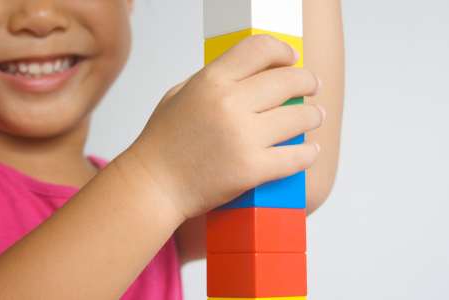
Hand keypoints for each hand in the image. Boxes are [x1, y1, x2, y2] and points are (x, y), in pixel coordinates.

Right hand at [128, 34, 323, 219]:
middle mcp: (229, 104)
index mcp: (211, 81)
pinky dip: (308, 153)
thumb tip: (250, 74)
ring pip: (299, 117)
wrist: (153, 184)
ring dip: (313, 116)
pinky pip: (296, 157)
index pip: (259, 49)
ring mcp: (242, 137)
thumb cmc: (163, 142)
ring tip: (315, 117)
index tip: (292, 59)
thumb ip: (214, 80)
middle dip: (307, 82)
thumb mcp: (180, 95)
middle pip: (288, 81)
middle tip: (312, 87)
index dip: (283, 51)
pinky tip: (310, 150)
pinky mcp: (251, 169)